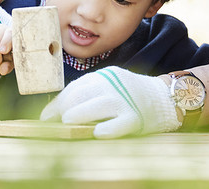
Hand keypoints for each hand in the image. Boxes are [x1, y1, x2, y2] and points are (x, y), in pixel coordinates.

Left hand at [40, 66, 180, 137]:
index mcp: (104, 76)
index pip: (74, 88)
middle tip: (55, 123)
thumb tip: (58, 111)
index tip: (45, 117)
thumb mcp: (109, 85)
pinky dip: (106, 129)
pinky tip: (97, 133)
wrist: (163, 97)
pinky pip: (117, 124)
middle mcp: (112, 85)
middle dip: (63, 110)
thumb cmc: (129, 94)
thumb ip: (88, 93)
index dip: (57, 104)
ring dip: (78, 116)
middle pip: (80, 95)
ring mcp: (124, 100)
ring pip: (95, 107)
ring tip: (69, 125)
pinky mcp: (135, 117)